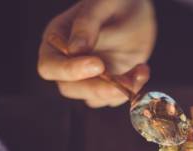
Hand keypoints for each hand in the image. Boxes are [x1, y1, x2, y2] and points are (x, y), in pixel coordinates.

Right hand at [37, 0, 155, 107]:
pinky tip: (142, 71)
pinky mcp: (107, 84)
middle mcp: (68, 61)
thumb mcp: (102, 3)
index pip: (50, 66)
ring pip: (93, 98)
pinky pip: (114, 98)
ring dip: (118, 91)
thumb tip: (74, 50)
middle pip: (69, 88)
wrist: (137, 10)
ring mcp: (88, 76)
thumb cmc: (115, 0)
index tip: (98, 64)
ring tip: (140, 70)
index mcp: (57, 40)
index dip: (70, 71)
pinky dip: (130, 90)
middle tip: (124, 80)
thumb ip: (86, 24)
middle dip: (98, 88)